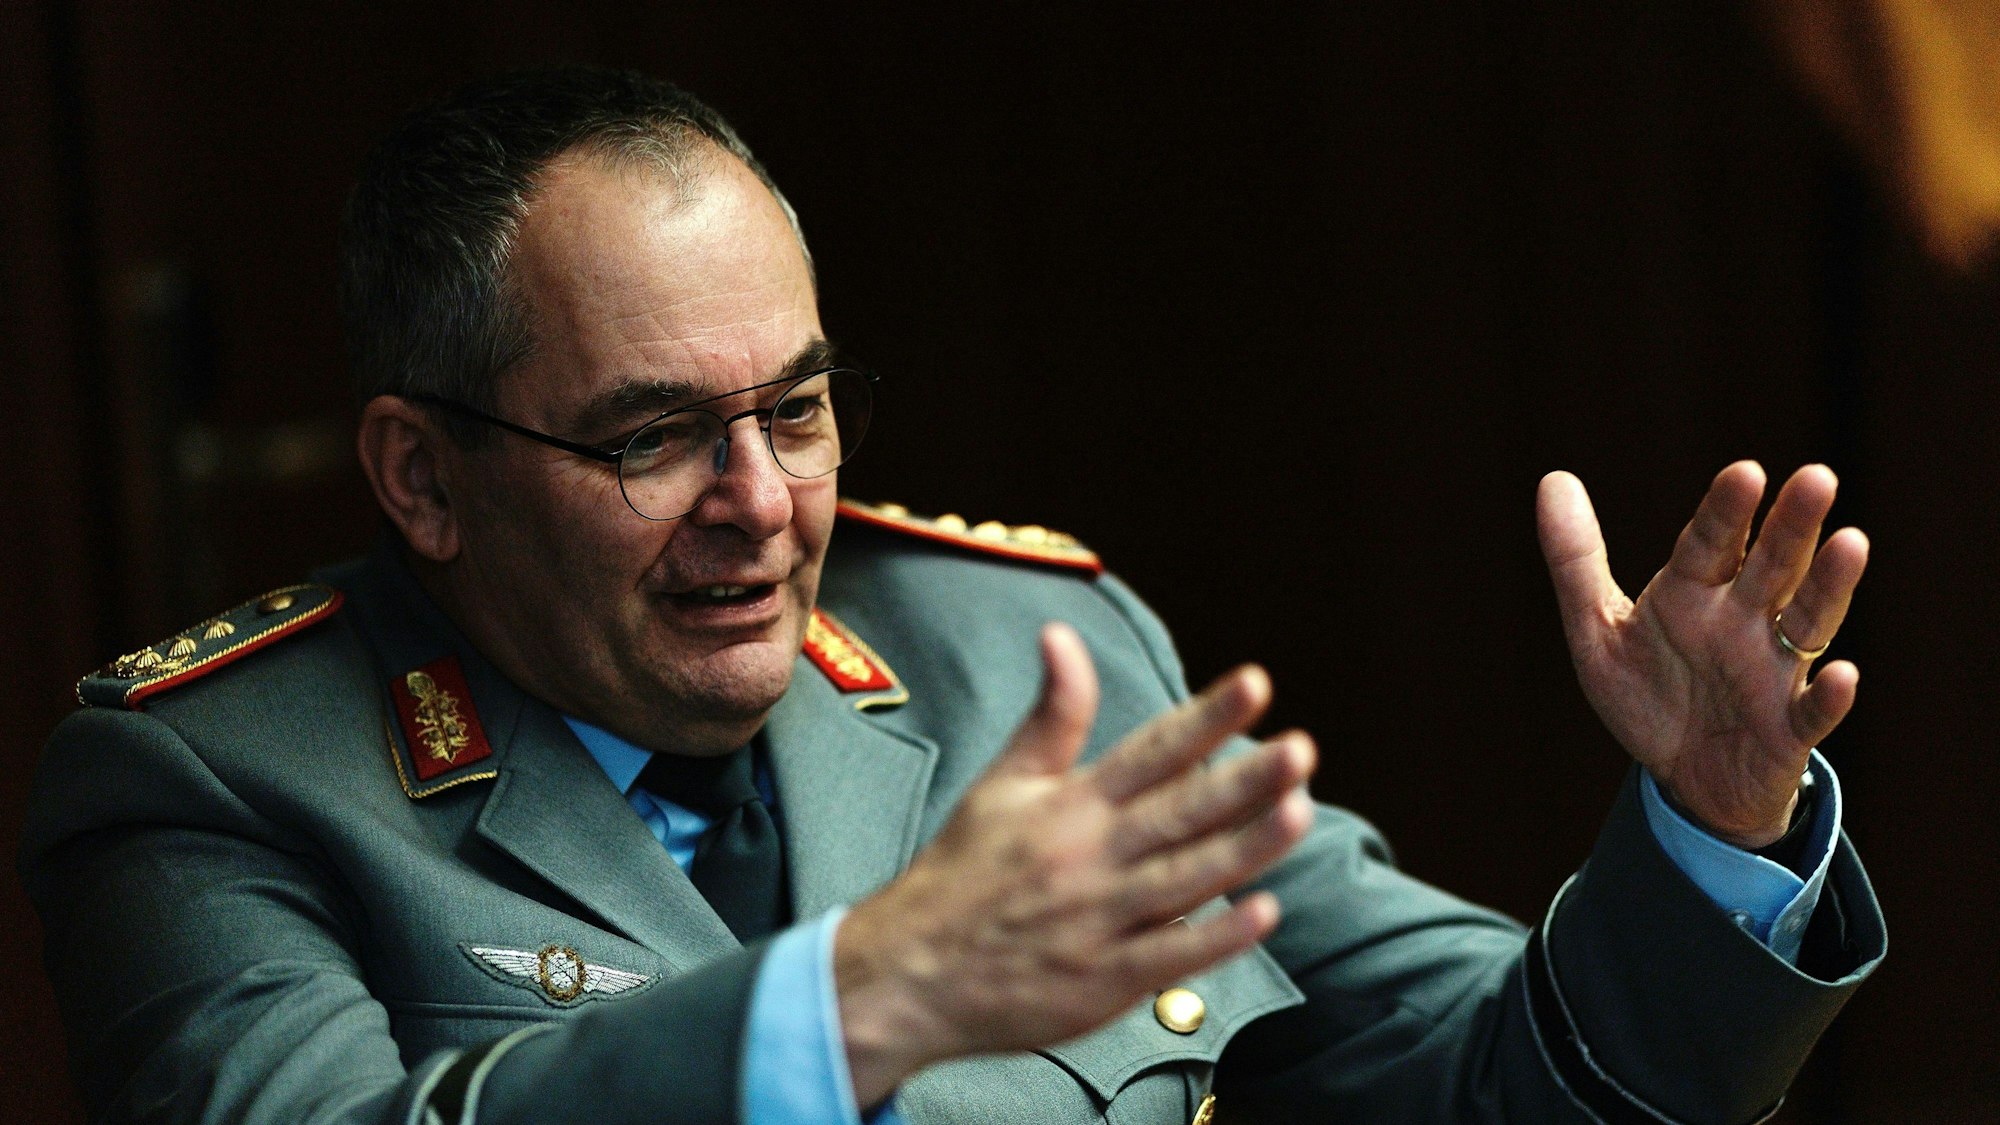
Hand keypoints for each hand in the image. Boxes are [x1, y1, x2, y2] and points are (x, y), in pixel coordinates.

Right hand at [834, 623, 1314, 1104]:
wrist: (909, 974)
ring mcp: (1099, 921)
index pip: (1151, 749)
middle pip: (1180, 811)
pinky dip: (1216, 936)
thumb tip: (1061, 634)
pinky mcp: (1104, 981)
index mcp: (1070, 805)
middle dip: (1244, 779)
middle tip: (1300, 749)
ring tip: (1300, 811)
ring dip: (1246, 846)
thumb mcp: (1002, 783)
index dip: (1207, 716)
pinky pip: (1170, 956)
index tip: (1256, 684)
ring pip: (1186, 878)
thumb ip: (1051, 715)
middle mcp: (1090, 856)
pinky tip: (1264, 912)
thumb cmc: (961, 873)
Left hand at [1536, 462, 1867, 846]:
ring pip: (1807, 622)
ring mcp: (1772, 672)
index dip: (1726, 510)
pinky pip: (1812, 713)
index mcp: (1695, 592)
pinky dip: (1828, 696)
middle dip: (1793, 525)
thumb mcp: (1597, 630)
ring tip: (1852, 543)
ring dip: (1829, 586)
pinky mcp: (1788, 730)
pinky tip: (1843, 675)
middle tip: (1817, 477)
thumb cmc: (1649, 694)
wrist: (1680, 780)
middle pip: (1773, 565)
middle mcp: (1743, 621)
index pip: (1712, 542)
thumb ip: (1575, 559)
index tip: (1744, 472)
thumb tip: (1553, 478)